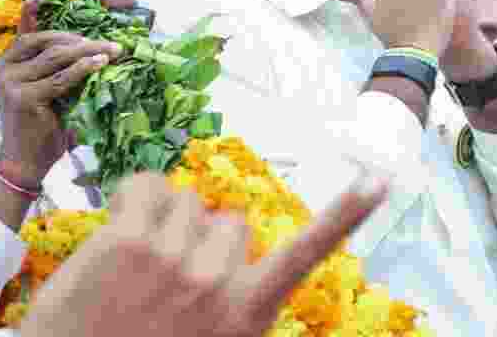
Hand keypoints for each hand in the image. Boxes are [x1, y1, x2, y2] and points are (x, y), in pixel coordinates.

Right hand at [0, 0, 123, 183]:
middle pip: (45, 41)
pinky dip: (83, 68)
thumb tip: (89, 48)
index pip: (23, 33)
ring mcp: (10, 82)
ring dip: (88, 51)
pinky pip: (61, 78)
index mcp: (5, 64)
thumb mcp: (47, 93)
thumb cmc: (40, 128)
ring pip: (55, 56)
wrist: (24, 164)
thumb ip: (57, 70)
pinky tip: (100, 63)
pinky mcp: (24, 98)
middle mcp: (3, 68)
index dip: (31, 13)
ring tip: (112, 50)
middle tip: (108, 41)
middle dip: (78, 39)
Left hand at [17, 171, 389, 336]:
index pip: (307, 255)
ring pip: (187, 199)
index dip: (346, 214)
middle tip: (165, 275)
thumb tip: (234, 255)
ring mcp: (172, 259)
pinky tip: (116, 230)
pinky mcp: (126, 241)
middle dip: (204, 235)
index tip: (380, 180)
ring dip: (165, 218)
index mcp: (245, 315)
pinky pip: (147, 185)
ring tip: (134, 261)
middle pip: (230, 220)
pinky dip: (133, 196)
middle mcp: (217, 284)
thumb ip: (232, 306)